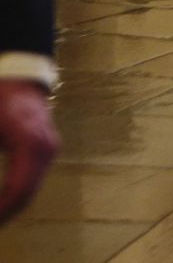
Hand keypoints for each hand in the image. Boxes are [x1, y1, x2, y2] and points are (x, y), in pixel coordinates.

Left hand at [0, 80, 58, 224]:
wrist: (20, 78)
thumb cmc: (0, 99)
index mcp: (30, 142)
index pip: (18, 189)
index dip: (2, 210)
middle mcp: (46, 148)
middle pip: (27, 193)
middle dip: (6, 212)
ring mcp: (50, 149)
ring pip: (31, 189)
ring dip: (11, 205)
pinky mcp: (48, 150)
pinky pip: (33, 179)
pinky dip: (18, 193)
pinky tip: (3, 201)